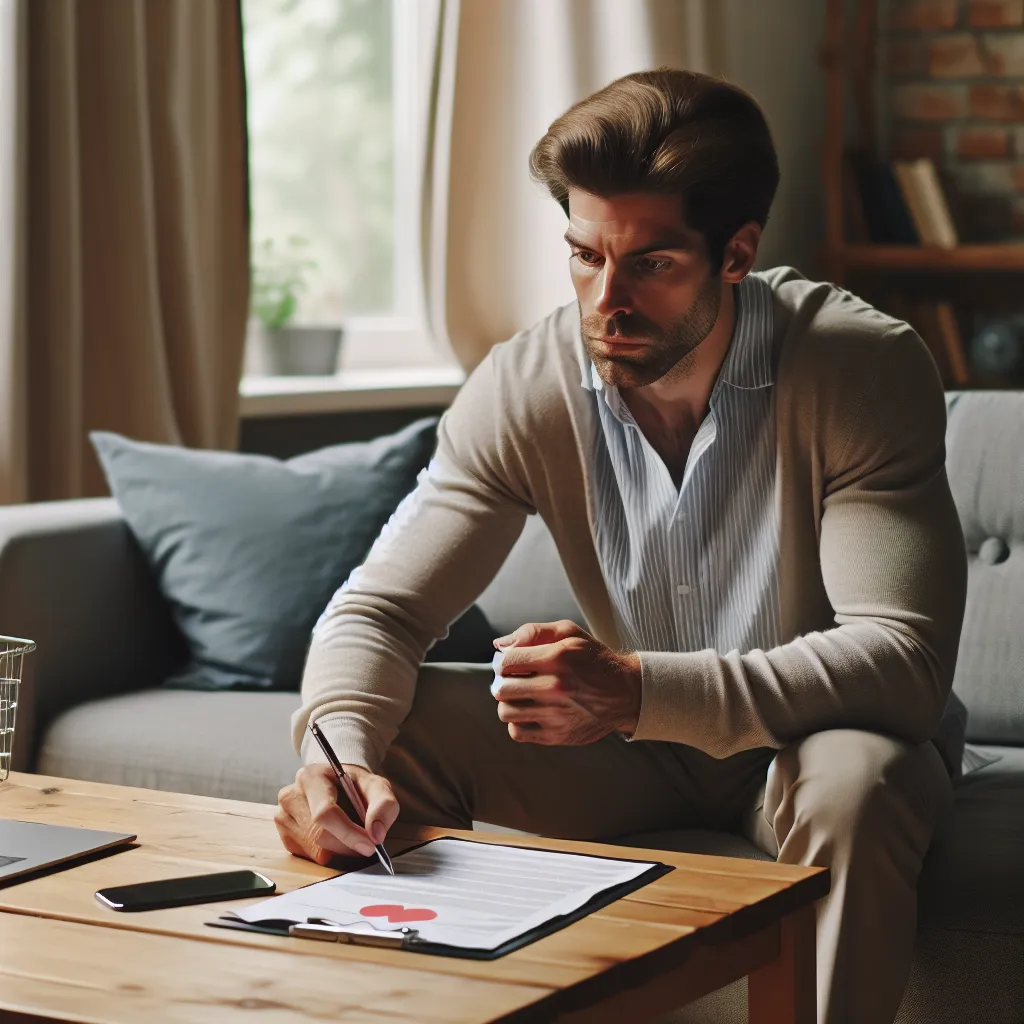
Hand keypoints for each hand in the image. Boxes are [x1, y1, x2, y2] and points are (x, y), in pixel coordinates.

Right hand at [275, 762, 399, 866]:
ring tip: (351, 836)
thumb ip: (384, 805)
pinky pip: (308, 856)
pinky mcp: (285, 835)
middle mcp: (291, 796)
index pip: (325, 813)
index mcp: (311, 777)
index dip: (348, 833)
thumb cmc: (355, 786)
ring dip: (339, 851)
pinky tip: (335, 839)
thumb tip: (376, 833)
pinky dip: (327, 853)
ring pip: (314, 850)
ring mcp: (283, 817)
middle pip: (319, 835)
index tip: (369, 845)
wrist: (337, 784)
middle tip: (366, 844)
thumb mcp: (376, 786)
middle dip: (347, 845)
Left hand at [492, 620, 641, 744]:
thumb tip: (499, 645)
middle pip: (502, 689)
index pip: (507, 662)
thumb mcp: (569, 633)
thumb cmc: (593, 659)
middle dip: (502, 682)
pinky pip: (517, 732)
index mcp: (557, 658)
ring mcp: (556, 714)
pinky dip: (516, 722)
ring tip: (520, 696)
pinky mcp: (558, 735)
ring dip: (508, 702)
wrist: (626, 693)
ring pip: (506, 712)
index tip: (509, 662)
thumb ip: (532, 632)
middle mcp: (556, 687)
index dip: (502, 661)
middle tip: (513, 679)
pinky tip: (529, 712)